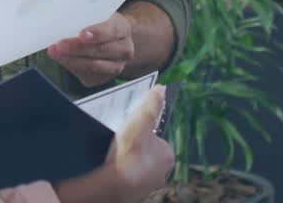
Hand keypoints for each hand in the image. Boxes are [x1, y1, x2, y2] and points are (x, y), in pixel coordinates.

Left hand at [47, 12, 135, 87]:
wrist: (113, 40)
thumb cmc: (100, 23)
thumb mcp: (97, 14)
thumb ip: (85, 17)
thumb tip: (63, 20)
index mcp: (122, 29)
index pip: (111, 31)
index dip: (96, 33)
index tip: (81, 34)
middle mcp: (123, 50)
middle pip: (99, 50)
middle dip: (76, 48)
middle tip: (59, 45)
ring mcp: (116, 66)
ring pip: (93, 65)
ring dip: (71, 60)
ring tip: (55, 53)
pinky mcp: (104, 78)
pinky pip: (86, 75)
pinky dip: (72, 67)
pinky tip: (62, 59)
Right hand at [108, 85, 174, 201]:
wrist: (115, 182)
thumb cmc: (131, 150)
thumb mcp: (141, 120)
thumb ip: (152, 105)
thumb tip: (161, 88)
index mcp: (168, 156)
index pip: (159, 141)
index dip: (145, 134)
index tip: (133, 132)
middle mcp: (163, 173)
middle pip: (150, 155)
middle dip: (139, 149)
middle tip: (123, 142)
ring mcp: (149, 185)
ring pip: (141, 169)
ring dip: (131, 162)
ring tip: (116, 154)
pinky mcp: (136, 193)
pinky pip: (131, 179)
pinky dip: (124, 173)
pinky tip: (114, 167)